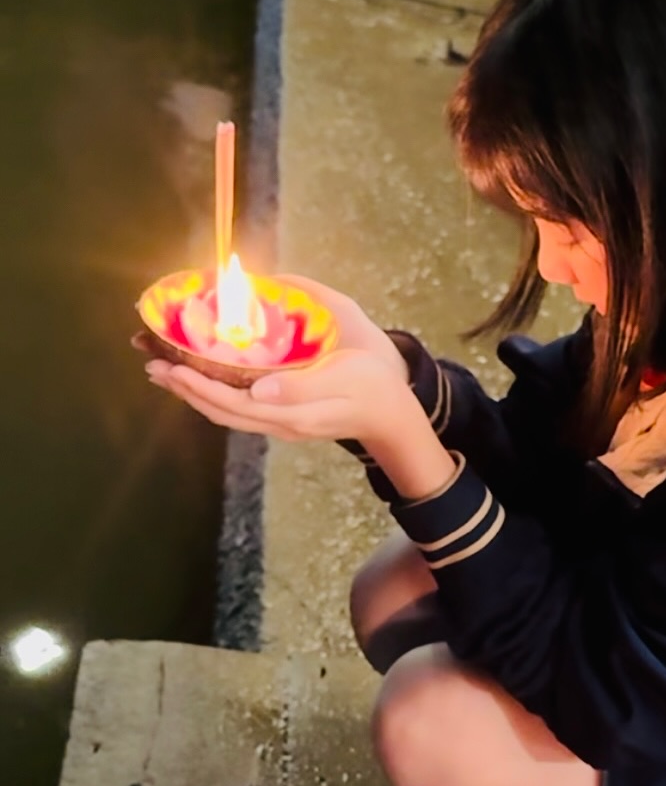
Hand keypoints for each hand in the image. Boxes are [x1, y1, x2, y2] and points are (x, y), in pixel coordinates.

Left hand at [143, 344, 423, 447]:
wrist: (393, 416)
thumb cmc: (373, 389)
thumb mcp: (345, 381)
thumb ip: (303, 387)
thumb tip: (259, 391)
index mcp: (290, 415)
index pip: (233, 403)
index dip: (199, 386)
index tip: (171, 364)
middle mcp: (279, 423)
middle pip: (221, 410)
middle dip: (185, 388)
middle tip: (152, 363)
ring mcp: (281, 422)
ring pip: (227, 412)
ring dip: (195, 392)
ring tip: (167, 371)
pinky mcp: (284, 416)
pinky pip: (239, 407)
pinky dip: (215, 392)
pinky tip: (206, 377)